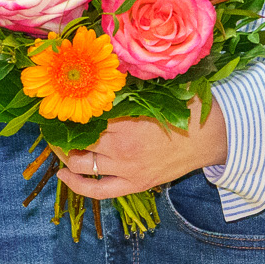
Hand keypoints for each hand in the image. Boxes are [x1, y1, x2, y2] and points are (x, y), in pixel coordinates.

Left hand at [57, 99, 227, 199]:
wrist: (210, 138)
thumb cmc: (186, 109)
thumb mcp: (157, 92)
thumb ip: (131, 87)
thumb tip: (106, 73)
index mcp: (126, 120)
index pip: (85, 116)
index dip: (69, 110)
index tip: (60, 103)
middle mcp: (121, 146)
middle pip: (77, 140)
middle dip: (62, 131)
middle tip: (54, 122)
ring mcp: (126, 169)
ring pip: (81, 163)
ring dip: (65, 153)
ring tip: (58, 143)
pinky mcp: (133, 184)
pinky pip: (96, 190)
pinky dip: (76, 184)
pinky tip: (62, 174)